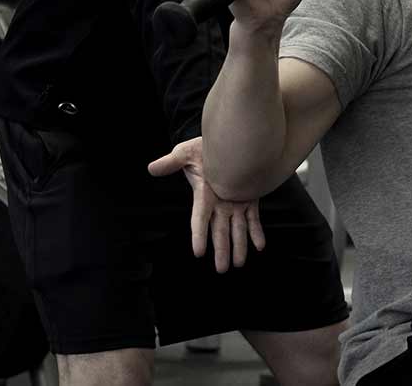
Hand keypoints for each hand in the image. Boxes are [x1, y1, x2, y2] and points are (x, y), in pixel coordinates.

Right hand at [148, 137, 265, 272]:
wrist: (225, 143)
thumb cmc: (202, 149)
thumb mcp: (186, 153)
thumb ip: (172, 162)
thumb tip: (151, 169)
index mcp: (204, 195)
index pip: (199, 219)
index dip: (199, 236)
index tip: (198, 252)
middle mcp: (218, 204)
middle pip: (219, 231)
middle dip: (221, 249)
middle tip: (222, 269)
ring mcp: (233, 203)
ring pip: (237, 229)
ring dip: (238, 246)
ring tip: (238, 264)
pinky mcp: (247, 199)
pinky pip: (253, 219)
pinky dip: (256, 232)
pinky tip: (260, 246)